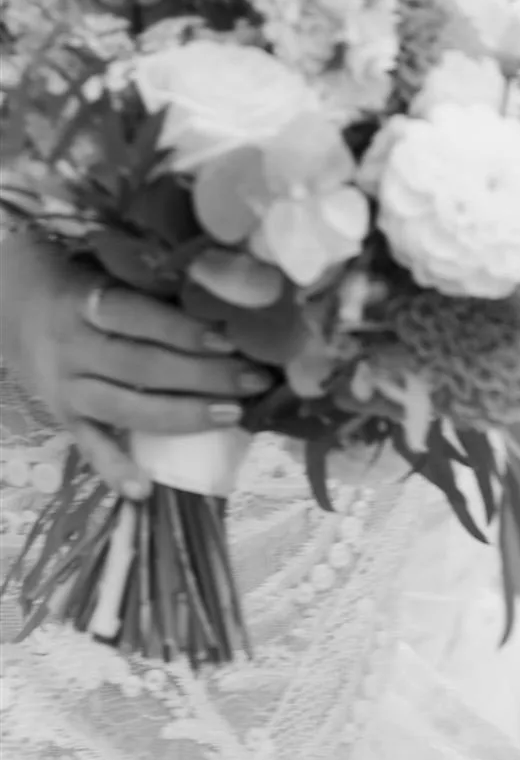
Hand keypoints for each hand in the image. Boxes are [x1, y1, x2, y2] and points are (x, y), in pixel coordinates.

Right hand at [0, 236, 272, 495]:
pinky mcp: (65, 418)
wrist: (12, 306)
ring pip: (126, 408)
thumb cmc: (78, 284)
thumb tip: (222, 298)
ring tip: (233, 415)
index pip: (135, 316)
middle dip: (203, 376)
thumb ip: (147, 286)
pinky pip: (90, 447)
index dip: (182, 330)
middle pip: (141, 366)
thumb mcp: (103, 270)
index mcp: (82, 301)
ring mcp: (67, 387)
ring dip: (182, 416)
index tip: (230, 339)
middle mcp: (72, 347)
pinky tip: (142, 489)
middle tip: (254, 379)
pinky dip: (114, 470)